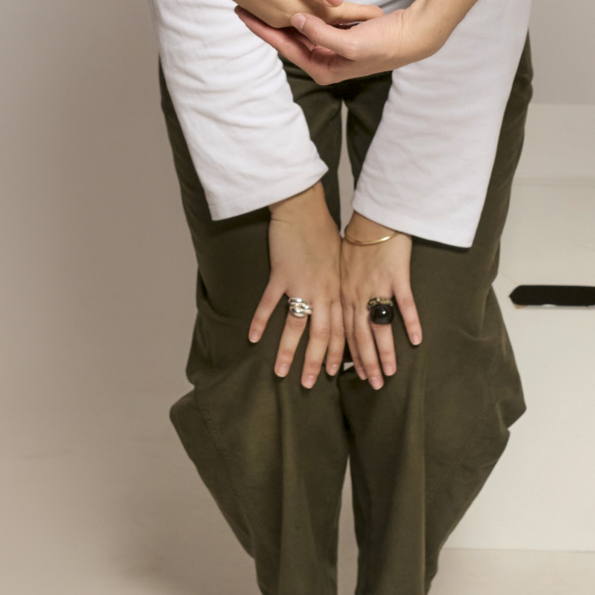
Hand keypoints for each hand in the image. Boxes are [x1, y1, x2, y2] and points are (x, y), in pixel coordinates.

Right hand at [212, 0, 383, 29]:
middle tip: (375, 20)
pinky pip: (295, 18)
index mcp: (290, 11)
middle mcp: (282, 18)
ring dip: (330, 22)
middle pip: (322, 23)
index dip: (357, 13)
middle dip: (347, 22)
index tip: (381, 14)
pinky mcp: (263, 7)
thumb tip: (339, 1)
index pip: (332, 16)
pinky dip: (312, 18)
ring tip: (355, 21)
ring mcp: (271, 15)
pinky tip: (318, 15)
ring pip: (309, 22)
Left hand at [236, 0, 428, 82]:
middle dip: (267, 23)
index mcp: (323, 69)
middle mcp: (324, 61)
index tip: (243, 14)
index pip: (285, 47)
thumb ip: (321, 33)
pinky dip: (304, 13)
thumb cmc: (386, 43)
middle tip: (242, 6)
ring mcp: (332, 49)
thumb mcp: (351, 42)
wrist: (414, 36)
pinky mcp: (340, 37)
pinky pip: (315, 24)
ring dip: (282, 16)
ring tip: (259, 1)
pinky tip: (289, 0)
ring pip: (300, 31)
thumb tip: (295, 20)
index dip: (263, 30)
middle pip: (288, 40)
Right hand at [250, 182, 344, 388]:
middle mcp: (323, 292)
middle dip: (315, 363)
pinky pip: (270, 303)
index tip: (332, 376)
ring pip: (296, 326)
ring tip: (280, 373)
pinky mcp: (281, 274)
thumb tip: (336, 307)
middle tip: (308, 385)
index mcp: (338, 291)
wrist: (304, 208)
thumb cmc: (323, 233)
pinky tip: (254, 338)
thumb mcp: (339, 263)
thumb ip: (337, 288)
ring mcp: (301, 285)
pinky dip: (261, 321)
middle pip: (322, 336)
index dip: (337, 355)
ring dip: (288, 352)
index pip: (341, 331)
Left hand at [340, 219, 419, 388]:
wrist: (371, 217)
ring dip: (384, 352)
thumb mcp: (341, 268)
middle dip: (366, 363)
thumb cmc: (357, 241)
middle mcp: (356, 295)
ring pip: (378, 327)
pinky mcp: (395, 276)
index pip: (345, 332)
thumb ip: (344, 291)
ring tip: (390, 373)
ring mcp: (376, 287)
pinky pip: (404, 304)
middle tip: (373, 384)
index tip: (354, 376)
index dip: (350, 356)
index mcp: (343, 295)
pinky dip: (410, 322)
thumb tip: (345, 309)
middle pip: (360, 336)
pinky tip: (416, 340)